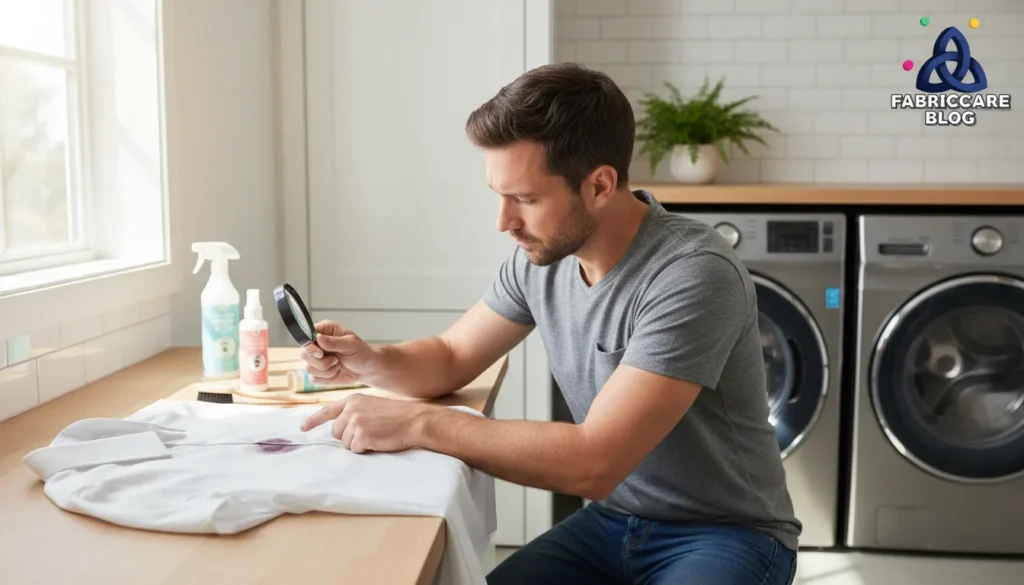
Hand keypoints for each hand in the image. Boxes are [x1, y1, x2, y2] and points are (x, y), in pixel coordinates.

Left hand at [299, 394, 427, 452]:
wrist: (415, 420)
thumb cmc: (397, 416)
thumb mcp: (372, 406)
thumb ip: (354, 413)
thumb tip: (340, 428)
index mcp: (353, 400)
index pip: (327, 411)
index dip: (313, 421)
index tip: (303, 428)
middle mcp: (351, 409)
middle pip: (336, 432)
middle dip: (349, 437)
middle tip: (369, 433)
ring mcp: (355, 422)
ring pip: (345, 443)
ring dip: (358, 444)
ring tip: (376, 435)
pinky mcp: (361, 435)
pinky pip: (355, 450)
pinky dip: (366, 449)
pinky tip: (378, 441)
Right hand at [300, 320, 381, 385]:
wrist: (366, 369)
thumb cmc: (361, 352)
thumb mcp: (351, 344)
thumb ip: (334, 342)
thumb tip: (318, 338)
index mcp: (324, 330)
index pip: (306, 335)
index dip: (310, 346)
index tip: (320, 353)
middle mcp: (316, 344)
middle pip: (304, 354)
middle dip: (321, 361)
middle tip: (336, 360)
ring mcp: (315, 359)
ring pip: (308, 368)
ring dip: (326, 370)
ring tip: (338, 365)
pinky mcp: (317, 372)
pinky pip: (313, 379)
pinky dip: (327, 378)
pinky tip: (336, 372)